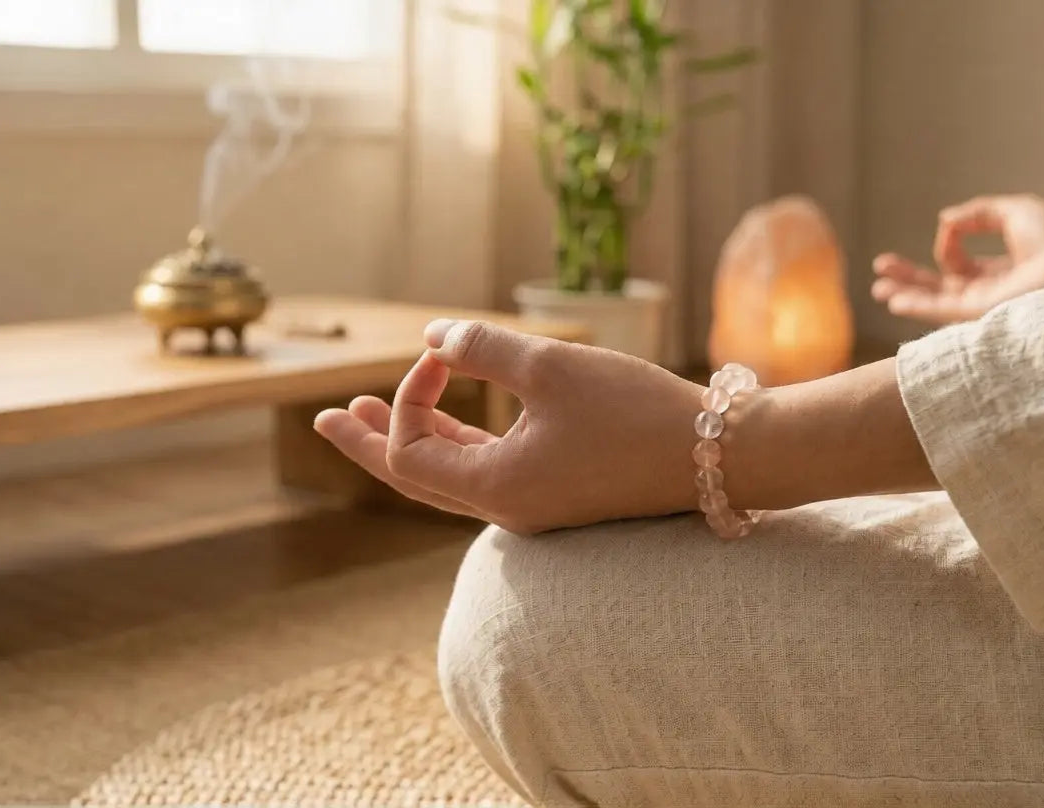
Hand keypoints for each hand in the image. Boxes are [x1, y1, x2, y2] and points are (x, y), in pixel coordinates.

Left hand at [313, 320, 701, 533]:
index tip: (448, 349)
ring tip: (365, 412)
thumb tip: (432, 334)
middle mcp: (505, 508)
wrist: (720, 458)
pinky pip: (485, 471)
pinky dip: (457, 443)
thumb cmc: (639, 413)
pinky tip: (447, 419)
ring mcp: (532, 505)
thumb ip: (483, 348)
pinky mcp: (556, 492)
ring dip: (410, 439)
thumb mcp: (553, 370)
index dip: (412, 390)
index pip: (413, 445)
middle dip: (366, 442)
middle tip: (323, 418)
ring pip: (448, 476)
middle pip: (412, 478)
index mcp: (496, 489)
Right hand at [872, 194, 1043, 323]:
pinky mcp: (982, 313)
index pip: (958, 261)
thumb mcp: (1012, 211)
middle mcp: (989, 291)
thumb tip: (944, 219)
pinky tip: (895, 301)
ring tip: (878, 289)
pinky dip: (917, 306)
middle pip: (938, 286)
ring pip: (935, 301)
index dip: (947, 240)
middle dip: (908, 277)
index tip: (950, 226)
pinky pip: (942, 312)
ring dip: (905, 294)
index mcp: (999, 270)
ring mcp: (984, 305)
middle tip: (881, 267)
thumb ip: (978, 212)